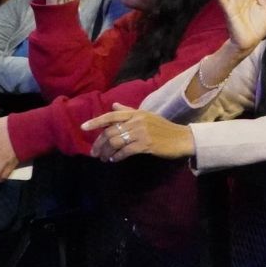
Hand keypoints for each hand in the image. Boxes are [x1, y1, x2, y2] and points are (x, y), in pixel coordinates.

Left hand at [81, 103, 195, 161]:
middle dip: (99, 143)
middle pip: (110, 132)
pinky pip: (125, 151)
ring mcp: (141, 133)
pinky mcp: (146, 145)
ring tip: (103, 158)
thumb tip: (113, 106)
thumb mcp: (147, 116)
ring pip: (115, 142)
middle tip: (94, 152)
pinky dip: (117, 157)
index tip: (83, 128)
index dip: (96, 121)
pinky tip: (114, 160)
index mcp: (136, 114)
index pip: (111, 116)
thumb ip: (129, 111)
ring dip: (106, 152)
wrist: (182, 138)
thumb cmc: (164, 128)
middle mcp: (137, 121)